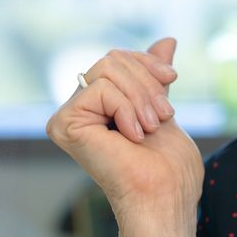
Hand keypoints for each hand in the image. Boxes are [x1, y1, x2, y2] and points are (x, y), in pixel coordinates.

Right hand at [46, 37, 202, 221]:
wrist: (164, 196)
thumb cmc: (169, 166)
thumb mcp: (163, 106)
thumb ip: (155, 77)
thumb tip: (167, 40)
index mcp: (100, 105)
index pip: (118, 58)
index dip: (147, 62)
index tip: (172, 76)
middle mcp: (79, 108)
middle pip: (112, 58)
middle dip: (147, 83)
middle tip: (162, 115)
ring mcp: (69, 116)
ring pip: (107, 69)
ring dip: (140, 97)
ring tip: (149, 127)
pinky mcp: (64, 123)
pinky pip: (101, 89)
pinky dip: (126, 109)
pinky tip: (132, 137)